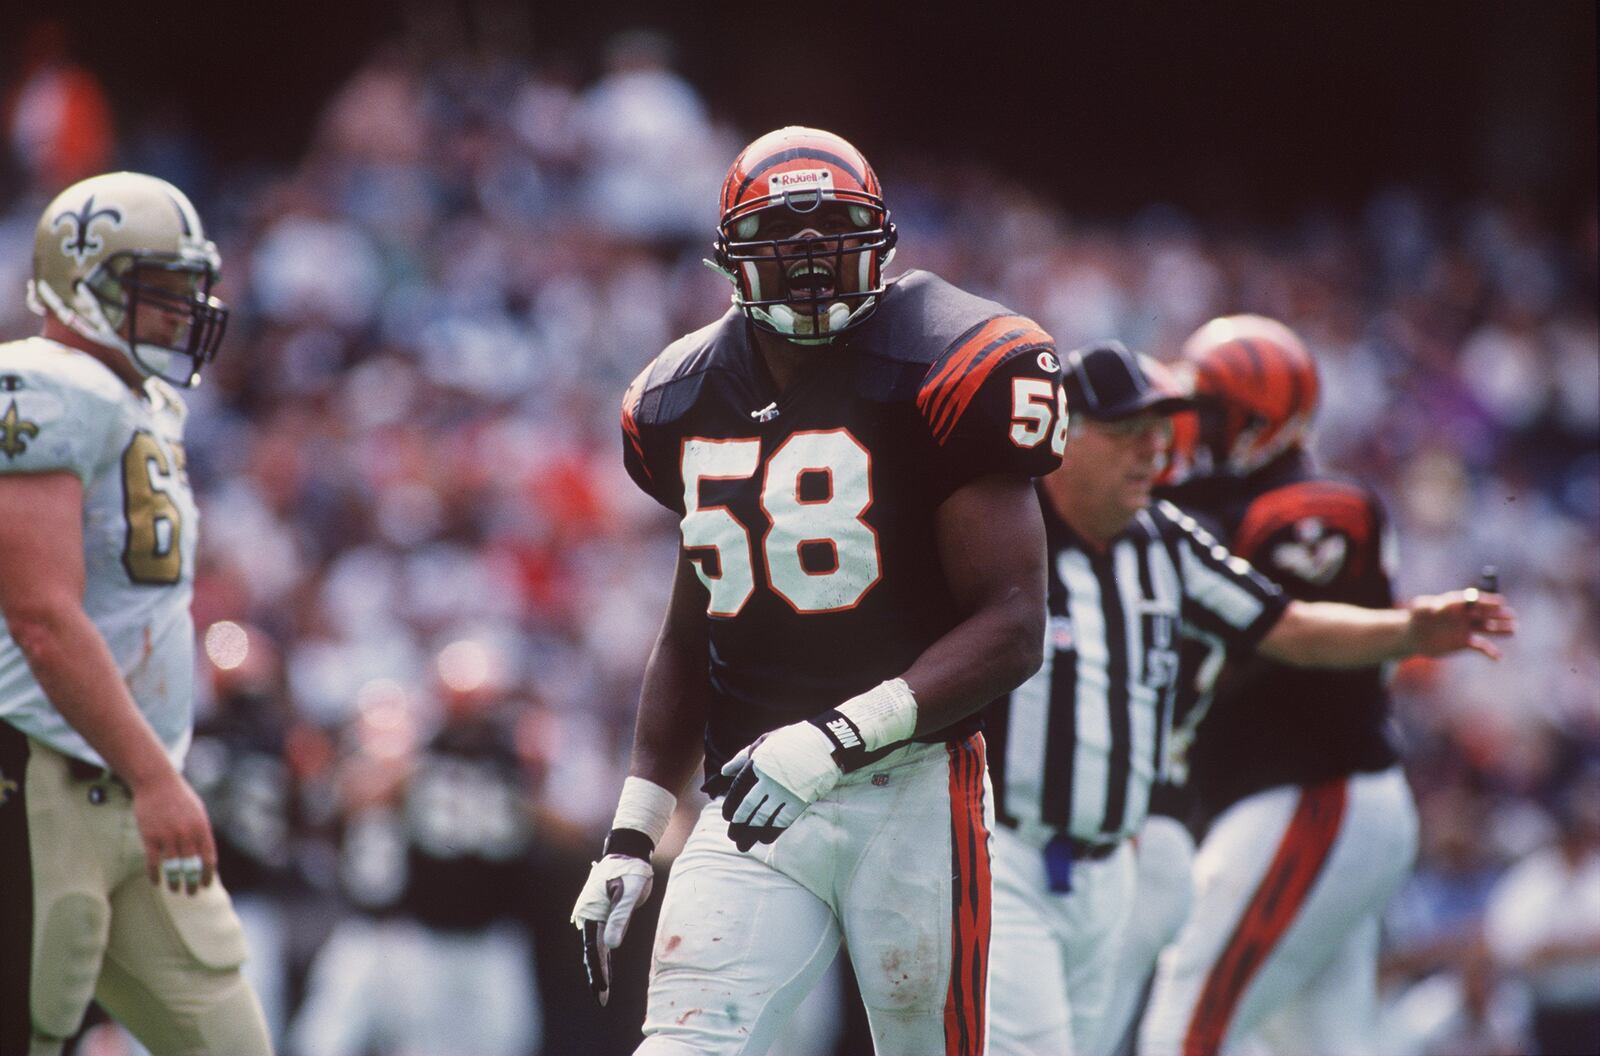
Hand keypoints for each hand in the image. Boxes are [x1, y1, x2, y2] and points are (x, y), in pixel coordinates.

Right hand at [129, 770, 216, 894]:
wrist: (157, 783)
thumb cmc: (179, 797)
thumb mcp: (198, 812)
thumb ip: (201, 832)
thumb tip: (204, 854)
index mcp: (202, 828)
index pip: (208, 858)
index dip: (208, 874)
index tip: (206, 885)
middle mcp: (187, 834)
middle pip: (192, 866)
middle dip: (193, 883)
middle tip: (192, 894)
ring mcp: (168, 836)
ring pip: (173, 867)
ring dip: (175, 882)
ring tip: (175, 890)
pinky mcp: (151, 837)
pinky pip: (154, 862)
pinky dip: (155, 874)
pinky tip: (157, 882)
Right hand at [570, 853, 653, 1005]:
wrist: (628, 852)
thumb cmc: (631, 870)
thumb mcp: (629, 893)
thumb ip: (620, 918)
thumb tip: (611, 946)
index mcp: (592, 912)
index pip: (594, 948)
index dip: (597, 970)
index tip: (601, 988)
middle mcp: (588, 916)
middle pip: (592, 951)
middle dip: (596, 975)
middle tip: (601, 998)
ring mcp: (594, 916)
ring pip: (595, 947)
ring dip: (598, 968)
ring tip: (601, 992)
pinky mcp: (603, 915)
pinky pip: (601, 940)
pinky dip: (604, 956)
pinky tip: (606, 970)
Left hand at [720, 721, 843, 851]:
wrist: (826, 745)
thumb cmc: (793, 741)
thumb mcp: (766, 742)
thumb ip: (743, 757)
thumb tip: (724, 772)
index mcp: (757, 763)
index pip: (738, 788)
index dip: (730, 804)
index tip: (726, 816)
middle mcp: (768, 780)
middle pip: (748, 807)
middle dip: (738, 825)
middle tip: (732, 837)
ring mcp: (784, 792)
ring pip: (763, 818)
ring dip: (751, 833)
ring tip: (743, 844)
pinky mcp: (800, 801)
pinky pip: (782, 821)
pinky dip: (772, 831)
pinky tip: (764, 839)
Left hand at [1406, 590, 1516, 659]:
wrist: (1413, 636)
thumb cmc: (1416, 617)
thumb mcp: (1419, 609)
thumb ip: (1428, 606)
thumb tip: (1437, 607)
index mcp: (1455, 604)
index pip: (1474, 600)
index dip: (1487, 601)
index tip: (1499, 602)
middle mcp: (1464, 616)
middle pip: (1484, 613)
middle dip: (1498, 614)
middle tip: (1511, 615)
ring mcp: (1465, 629)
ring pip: (1486, 628)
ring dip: (1499, 629)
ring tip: (1514, 629)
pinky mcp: (1464, 643)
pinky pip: (1479, 646)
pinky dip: (1489, 651)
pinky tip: (1498, 657)